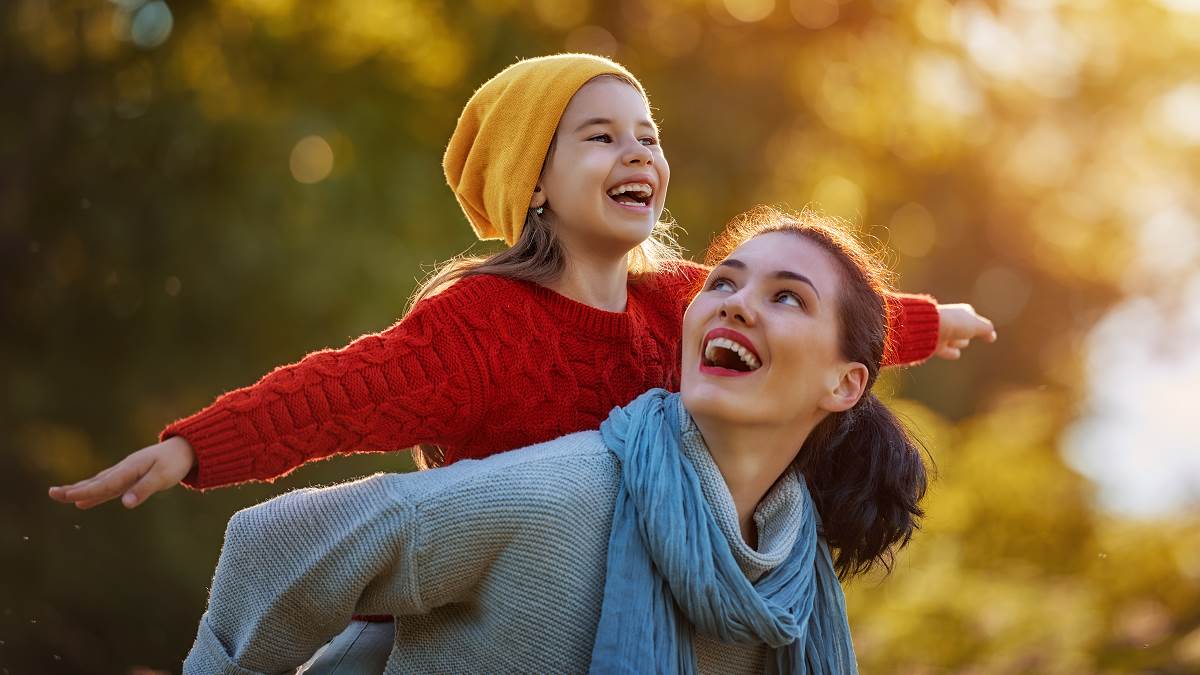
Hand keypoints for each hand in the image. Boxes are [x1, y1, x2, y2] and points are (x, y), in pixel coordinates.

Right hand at [47, 436, 195, 508]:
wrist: (185, 448)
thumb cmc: (175, 463)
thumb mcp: (163, 477)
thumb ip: (144, 489)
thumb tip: (125, 503)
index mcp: (130, 469)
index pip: (104, 484)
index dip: (85, 493)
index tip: (67, 498)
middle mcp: (123, 469)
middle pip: (95, 482)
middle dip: (74, 489)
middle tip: (52, 494)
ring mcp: (125, 471)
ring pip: (98, 482)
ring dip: (80, 489)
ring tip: (61, 495)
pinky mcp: (129, 475)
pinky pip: (107, 484)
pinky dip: (94, 490)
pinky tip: (84, 498)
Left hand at [935, 303, 996, 359]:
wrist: (929, 329)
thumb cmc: (955, 323)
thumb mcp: (976, 325)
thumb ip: (986, 330)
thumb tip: (992, 336)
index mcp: (962, 312)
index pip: (975, 320)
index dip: (977, 324)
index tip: (980, 327)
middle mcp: (952, 321)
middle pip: (968, 334)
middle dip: (966, 335)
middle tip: (960, 330)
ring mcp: (943, 332)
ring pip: (959, 343)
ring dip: (957, 343)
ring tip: (948, 338)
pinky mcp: (935, 344)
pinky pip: (949, 352)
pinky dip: (950, 352)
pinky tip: (954, 353)